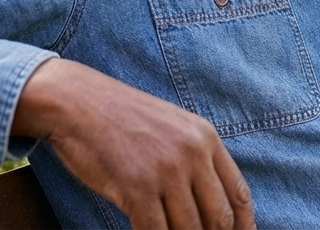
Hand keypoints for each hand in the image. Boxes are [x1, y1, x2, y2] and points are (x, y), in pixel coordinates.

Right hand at [13, 59, 254, 228]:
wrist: (76, 103)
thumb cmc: (120, 120)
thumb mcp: (171, 128)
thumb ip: (195, 160)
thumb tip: (210, 206)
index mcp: (206, 138)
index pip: (239, 194)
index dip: (244, 226)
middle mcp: (192, 153)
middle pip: (219, 218)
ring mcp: (165, 171)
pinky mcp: (136, 187)